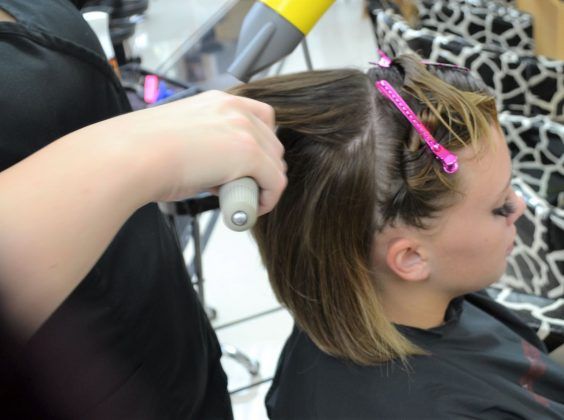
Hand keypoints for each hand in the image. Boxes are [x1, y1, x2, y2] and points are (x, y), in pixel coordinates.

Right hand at [107, 90, 286, 214]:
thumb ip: (207, 145)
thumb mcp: (182, 139)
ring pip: (275, 163)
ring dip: (263, 184)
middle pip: (272, 142)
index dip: (257, 147)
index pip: (259, 119)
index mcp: (217, 101)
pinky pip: (276, 181)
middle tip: (238, 188)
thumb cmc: (143, 153)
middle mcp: (234, 108)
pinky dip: (267, 199)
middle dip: (261, 168)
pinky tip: (250, 209)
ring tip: (238, 199)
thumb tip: (216, 171)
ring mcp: (244, 129)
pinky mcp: (249, 153)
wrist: (131, 158)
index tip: (242, 168)